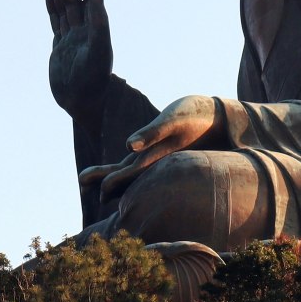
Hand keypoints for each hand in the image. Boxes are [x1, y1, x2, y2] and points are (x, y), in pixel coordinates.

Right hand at [46, 0, 111, 123]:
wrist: (82, 103)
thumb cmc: (94, 79)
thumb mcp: (98, 49)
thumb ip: (99, 21)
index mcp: (95, 29)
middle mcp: (84, 31)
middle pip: (73, 1)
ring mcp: (71, 38)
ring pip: (63, 9)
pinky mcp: (60, 47)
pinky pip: (55, 22)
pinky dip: (52, 8)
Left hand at [77, 95, 221, 200]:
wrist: (219, 116)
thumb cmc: (196, 115)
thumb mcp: (173, 120)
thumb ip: (152, 133)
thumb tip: (127, 145)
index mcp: (155, 160)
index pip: (127, 176)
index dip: (108, 182)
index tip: (91, 185)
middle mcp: (155, 163)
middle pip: (125, 177)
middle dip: (104, 181)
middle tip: (80, 181)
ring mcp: (158, 157)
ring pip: (130, 170)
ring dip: (111, 173)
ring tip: (88, 177)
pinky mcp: (162, 148)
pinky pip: (140, 160)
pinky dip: (125, 165)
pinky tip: (120, 163)